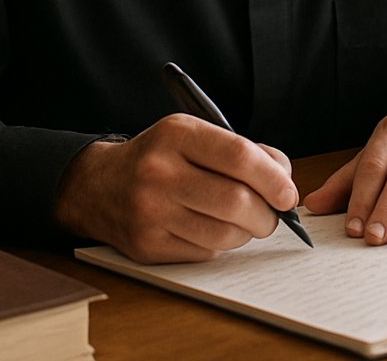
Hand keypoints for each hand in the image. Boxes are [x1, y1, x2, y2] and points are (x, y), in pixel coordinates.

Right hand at [53, 113, 297, 262]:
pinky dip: (219, 245)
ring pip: (225, 234)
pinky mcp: (147, 246)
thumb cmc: (160, 158)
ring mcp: (150, 211)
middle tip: (271, 214)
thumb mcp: (193, 136)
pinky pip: (205, 253)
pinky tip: (210, 229)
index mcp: (176, 134)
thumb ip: (242, 151)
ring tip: (243, 221)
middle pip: (237, 202)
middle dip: (267, 214)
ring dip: (246, 233)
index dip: (274, 179)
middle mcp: (159, 172)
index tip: (287, 193)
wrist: (98, 186)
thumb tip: (284, 181)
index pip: (240, 157)